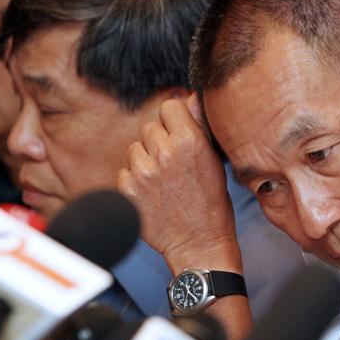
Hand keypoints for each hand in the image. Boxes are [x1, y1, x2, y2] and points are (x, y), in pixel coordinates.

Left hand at [118, 94, 242, 275]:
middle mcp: (164, 152)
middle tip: (175, 165)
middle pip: (150, 128)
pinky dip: (135, 181)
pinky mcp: (127, 190)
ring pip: (135, 149)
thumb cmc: (212, 201)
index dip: (175, 120)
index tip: (180, 135)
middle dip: (160, 142)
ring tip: (164, 181)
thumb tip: (190, 97)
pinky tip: (153, 195)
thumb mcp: (214, 160)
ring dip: (145, 161)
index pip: (169, 106)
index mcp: (189, 141)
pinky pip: (125, 172)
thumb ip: (199, 126)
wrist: (199, 242)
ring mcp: (143, 172)